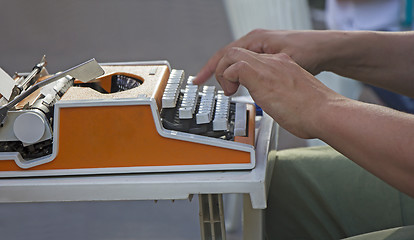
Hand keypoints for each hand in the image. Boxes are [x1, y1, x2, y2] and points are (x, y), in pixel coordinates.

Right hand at [194, 29, 332, 84]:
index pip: (224, 55)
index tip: (200, 81)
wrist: (330, 52)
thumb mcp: (276, 63)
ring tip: (227, 89)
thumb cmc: (310, 53)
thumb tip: (231, 75)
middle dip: (220, 73)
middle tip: (220, 90)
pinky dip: (243, 76)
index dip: (211, 69)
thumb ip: (250, 71)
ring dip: (231, 75)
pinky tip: (244, 84)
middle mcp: (259, 42)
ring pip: (240, 62)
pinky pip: (251, 66)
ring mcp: (267, 49)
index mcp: (255, 40)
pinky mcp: (274, 58)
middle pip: (230, 57)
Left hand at [212, 47, 341, 138]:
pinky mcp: (261, 76)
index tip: (234, 83)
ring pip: (233, 54)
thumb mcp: (294, 97)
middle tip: (228, 86)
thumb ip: (281, 95)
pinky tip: (232, 92)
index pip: (253, 58)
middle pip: (239, 51)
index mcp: (283, 66)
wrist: (325, 112)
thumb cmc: (315, 111)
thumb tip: (276, 106)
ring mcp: (268, 67)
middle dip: (226, 67)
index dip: (238, 69)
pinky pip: (235, 67)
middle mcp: (275, 62)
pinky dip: (227, 77)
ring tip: (229, 90)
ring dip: (224, 71)